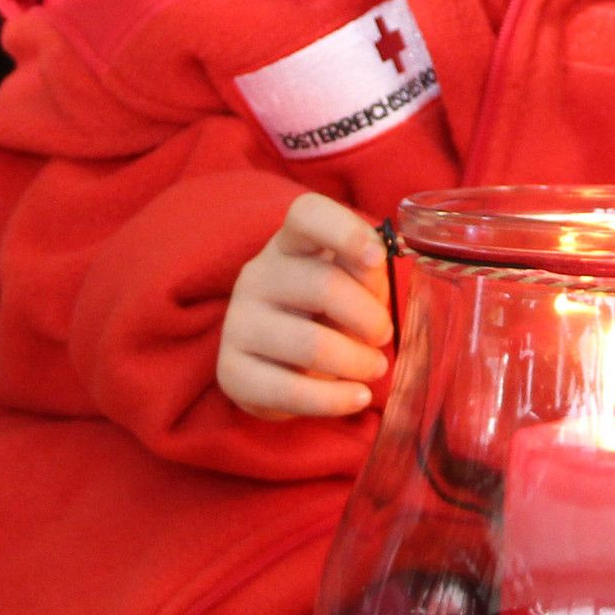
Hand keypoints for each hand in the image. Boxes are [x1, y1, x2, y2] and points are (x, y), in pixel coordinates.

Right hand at [217, 192, 393, 418]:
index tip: (376, 258)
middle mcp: (257, 275)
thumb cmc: (325, 312)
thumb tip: (375, 268)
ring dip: (357, 361)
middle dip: (369, 317)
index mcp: (290, 243)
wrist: (277, 363)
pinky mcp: (231, 371)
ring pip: (311, 343)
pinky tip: (356, 397)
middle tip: (384, 336)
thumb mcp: (350, 284)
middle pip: (323, 285)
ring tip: (374, 367)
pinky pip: (290, 391)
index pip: (307, 215)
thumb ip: (366, 273)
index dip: (344, 230)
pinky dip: (334, 400)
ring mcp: (238, 323)